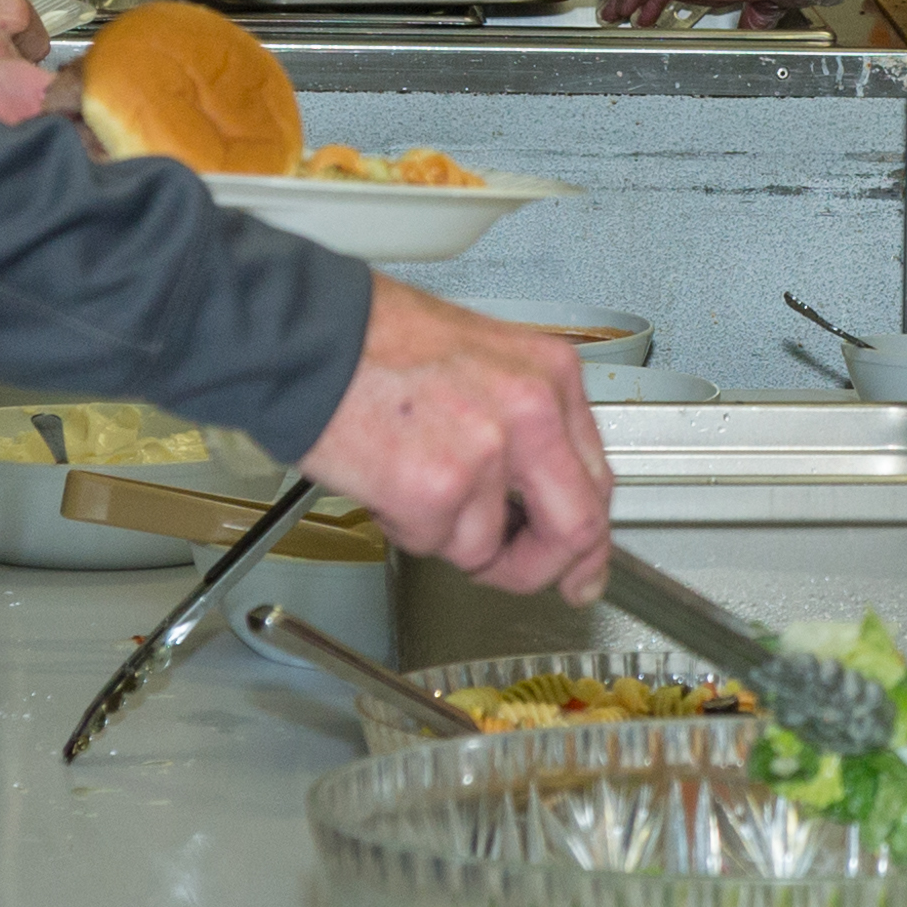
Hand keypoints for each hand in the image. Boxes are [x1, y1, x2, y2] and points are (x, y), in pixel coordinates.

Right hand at [299, 276, 613, 599]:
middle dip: (539, 567)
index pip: (597, 479)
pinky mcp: (436, 488)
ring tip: (407, 473)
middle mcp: (532, 410)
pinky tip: (385, 476)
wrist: (309, 333)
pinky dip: (403, 525)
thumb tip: (542, 496)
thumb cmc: (376, 340)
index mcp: (549, 374)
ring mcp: (487, 451)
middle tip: (513, 573)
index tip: (582, 568)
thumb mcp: (481, 360)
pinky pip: (433, 544)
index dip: (587, 540)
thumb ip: (523, 427)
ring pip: (486, 545)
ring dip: (443, 532)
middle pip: (573, 528)